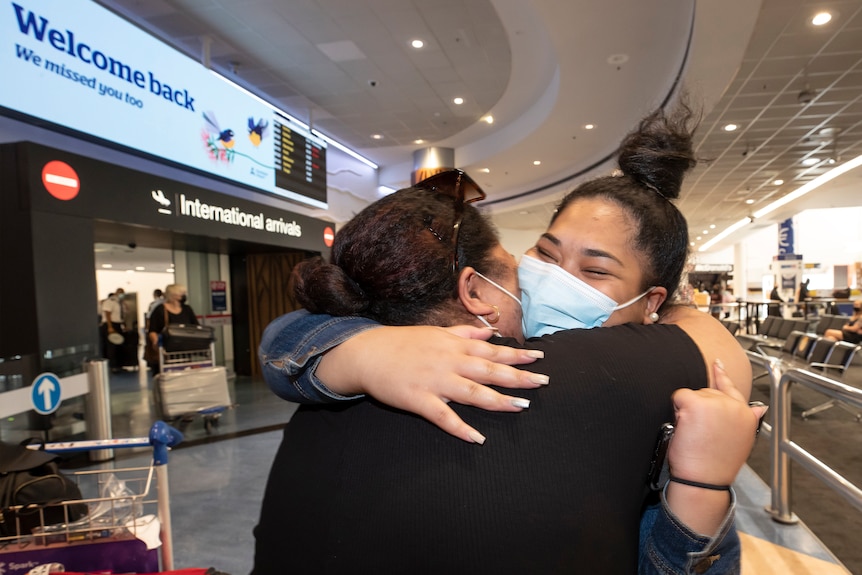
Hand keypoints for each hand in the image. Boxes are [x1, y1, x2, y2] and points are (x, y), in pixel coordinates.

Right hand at [318, 325, 548, 443]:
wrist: (366, 354)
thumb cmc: (402, 342)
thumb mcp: (435, 331)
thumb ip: (464, 332)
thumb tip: (490, 332)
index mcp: (454, 345)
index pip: (492, 350)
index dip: (516, 355)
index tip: (538, 358)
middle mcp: (449, 362)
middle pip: (489, 370)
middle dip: (518, 376)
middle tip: (542, 382)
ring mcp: (435, 382)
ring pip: (472, 392)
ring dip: (498, 400)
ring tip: (521, 406)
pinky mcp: (419, 401)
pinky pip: (443, 417)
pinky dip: (460, 428)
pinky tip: (477, 438)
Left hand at [664, 360, 767, 534]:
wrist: (705, 479)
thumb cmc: (716, 465)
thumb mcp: (739, 441)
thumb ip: (745, 419)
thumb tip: (760, 408)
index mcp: (746, 414)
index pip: (732, 388)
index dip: (722, 375)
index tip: (717, 364)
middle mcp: (733, 405)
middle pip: (705, 393)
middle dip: (697, 408)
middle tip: (699, 433)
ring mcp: (715, 403)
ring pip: (691, 396)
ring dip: (687, 411)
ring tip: (694, 434)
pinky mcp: (697, 403)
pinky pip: (679, 396)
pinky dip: (677, 409)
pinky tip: (685, 427)